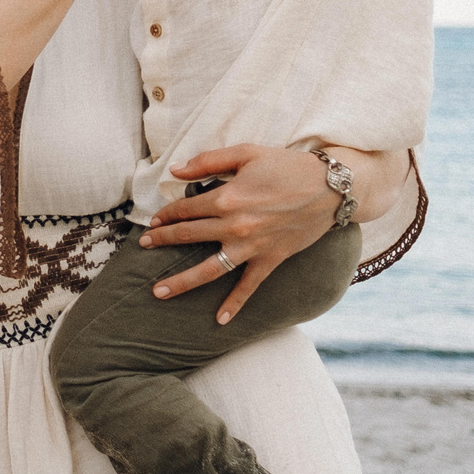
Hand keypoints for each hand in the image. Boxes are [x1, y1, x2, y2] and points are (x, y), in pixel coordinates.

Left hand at [137, 144, 340, 323]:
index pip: (185, 209)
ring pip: (209, 268)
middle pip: (189, 236)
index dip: (166, 215)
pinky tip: (219, 320)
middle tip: (143, 246)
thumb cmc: (287, 165)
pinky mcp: (270, 259)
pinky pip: (249, 286)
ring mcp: (252, 246)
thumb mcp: (246, 152)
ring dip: (182, 282)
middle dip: (163, 241)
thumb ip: (208, 161)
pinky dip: (235, 304)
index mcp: (226, 197)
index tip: (153, 222)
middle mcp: (235, 225)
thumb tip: (174, 170)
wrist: (331, 187)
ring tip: (158, 292)